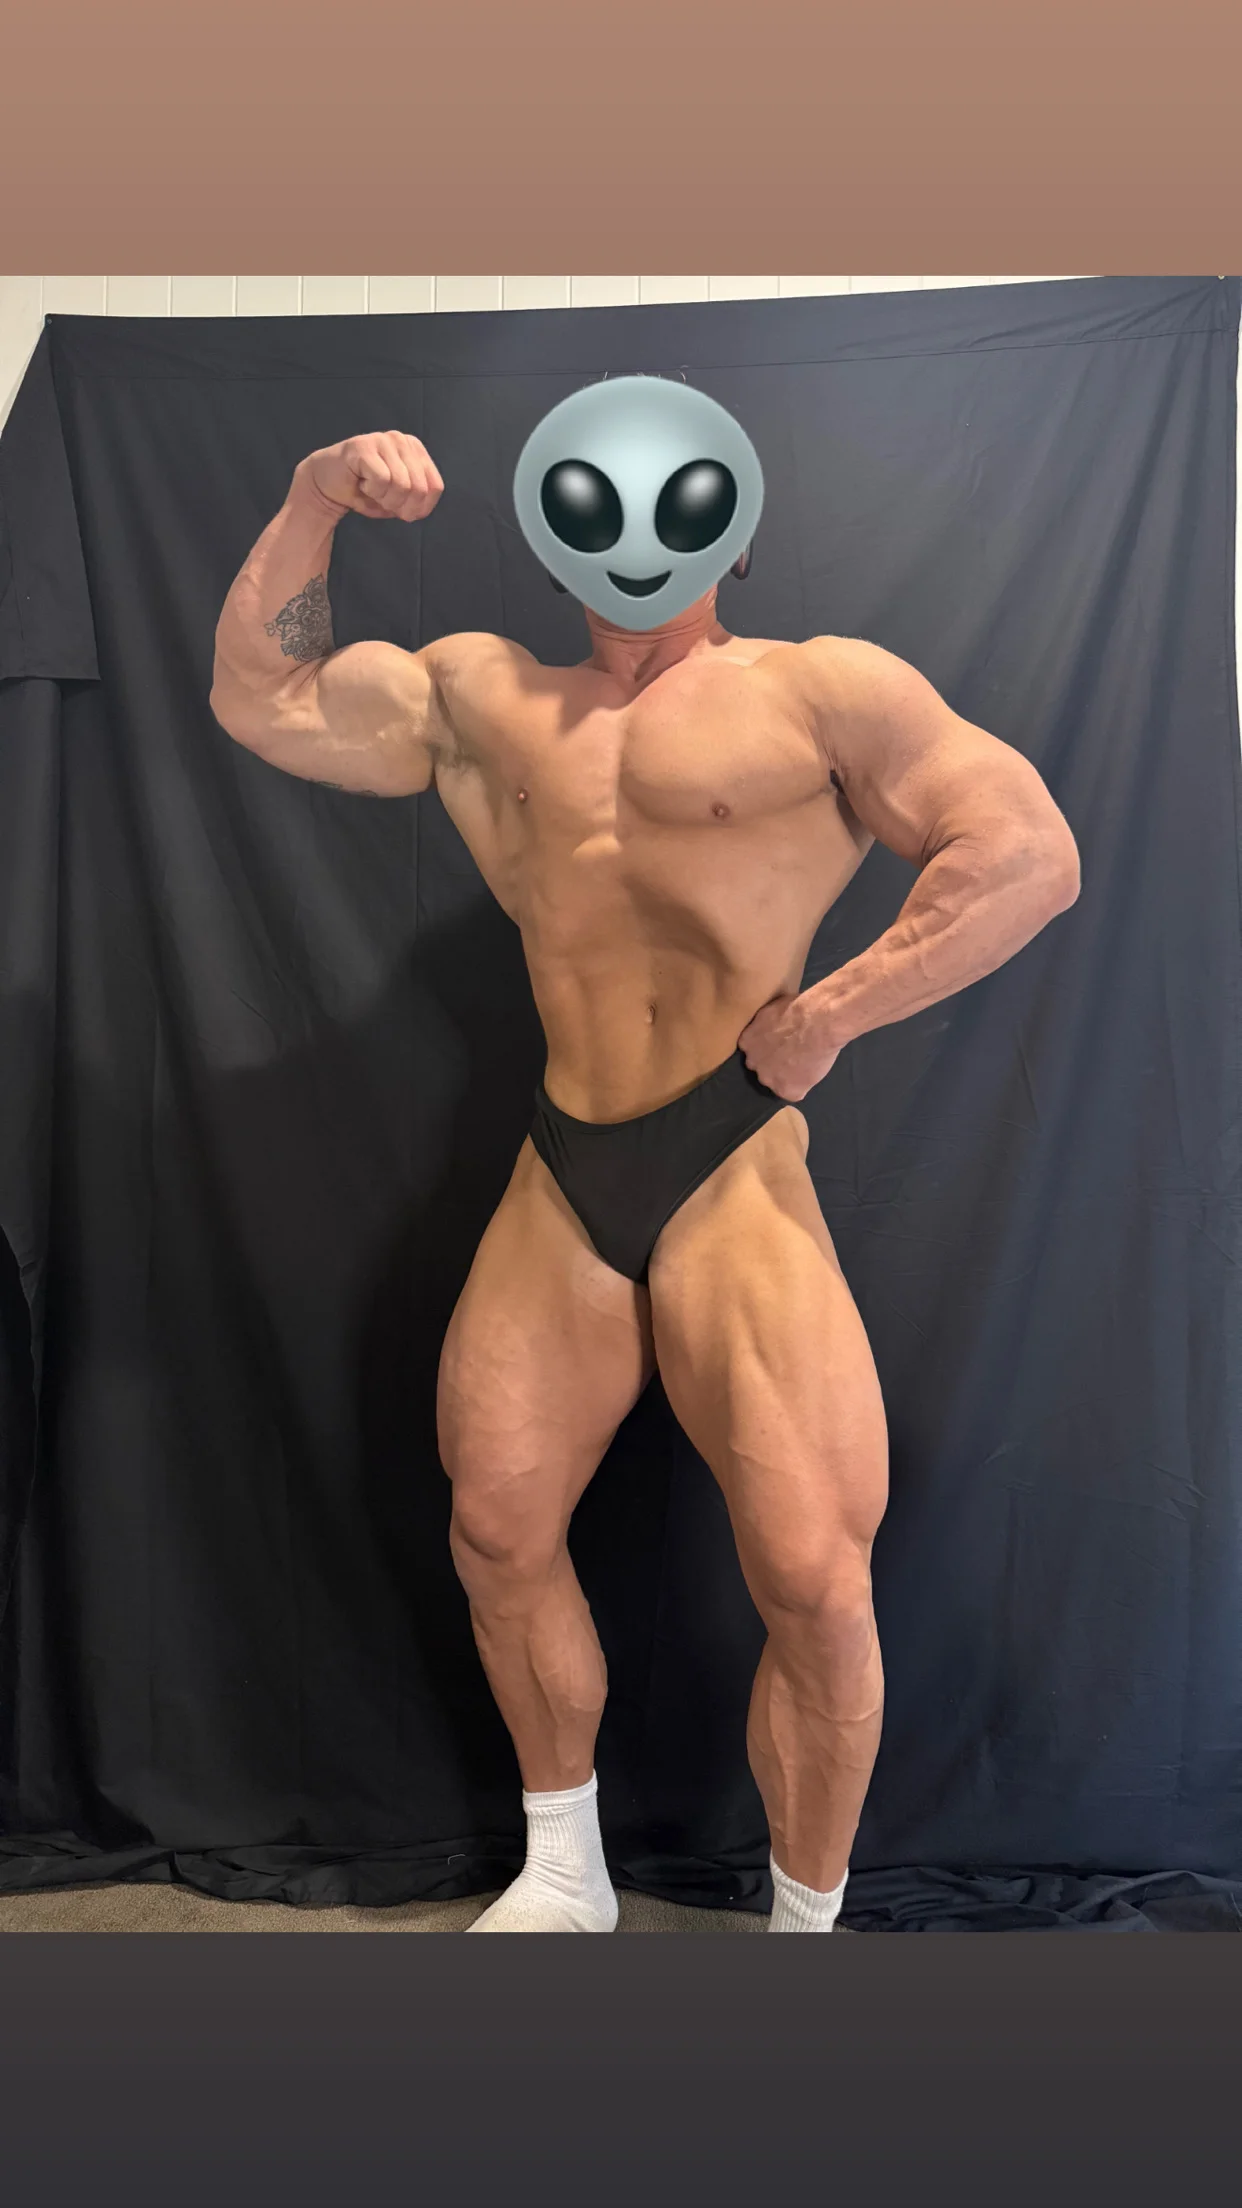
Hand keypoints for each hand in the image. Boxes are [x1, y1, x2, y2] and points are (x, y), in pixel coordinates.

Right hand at [297, 432, 443, 521]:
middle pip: (419, 489)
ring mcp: (383, 440)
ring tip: (371, 490)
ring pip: (402, 485)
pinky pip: (382, 480)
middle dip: (401, 507)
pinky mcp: (364, 446)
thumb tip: (420, 507)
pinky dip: (372, 491)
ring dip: (385, 499)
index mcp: (416, 450)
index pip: (435, 487)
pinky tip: (362, 483)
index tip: (403, 512)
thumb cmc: (364, 491)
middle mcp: (402, 440)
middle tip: (384, 502)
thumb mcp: (399, 499)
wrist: (327, 485)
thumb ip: (416, 500)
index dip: (420, 508)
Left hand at [738, 993, 843, 1101]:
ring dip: (789, 1075)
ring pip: (778, 1082)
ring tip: (806, 1061)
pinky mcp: (787, 1091)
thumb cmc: (798, 1009)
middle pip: (763, 1068)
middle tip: (794, 1054)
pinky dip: (805, 1084)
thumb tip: (770, 1030)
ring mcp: (769, 1079)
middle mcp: (753, 1063)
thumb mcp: (771, 1012)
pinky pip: (796, 1092)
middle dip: (776, 1064)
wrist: (817, 1022)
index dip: (769, 1050)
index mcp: (747, 1042)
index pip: (754, 1052)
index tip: (780, 1045)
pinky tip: (812, 1070)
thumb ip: (765, 1027)